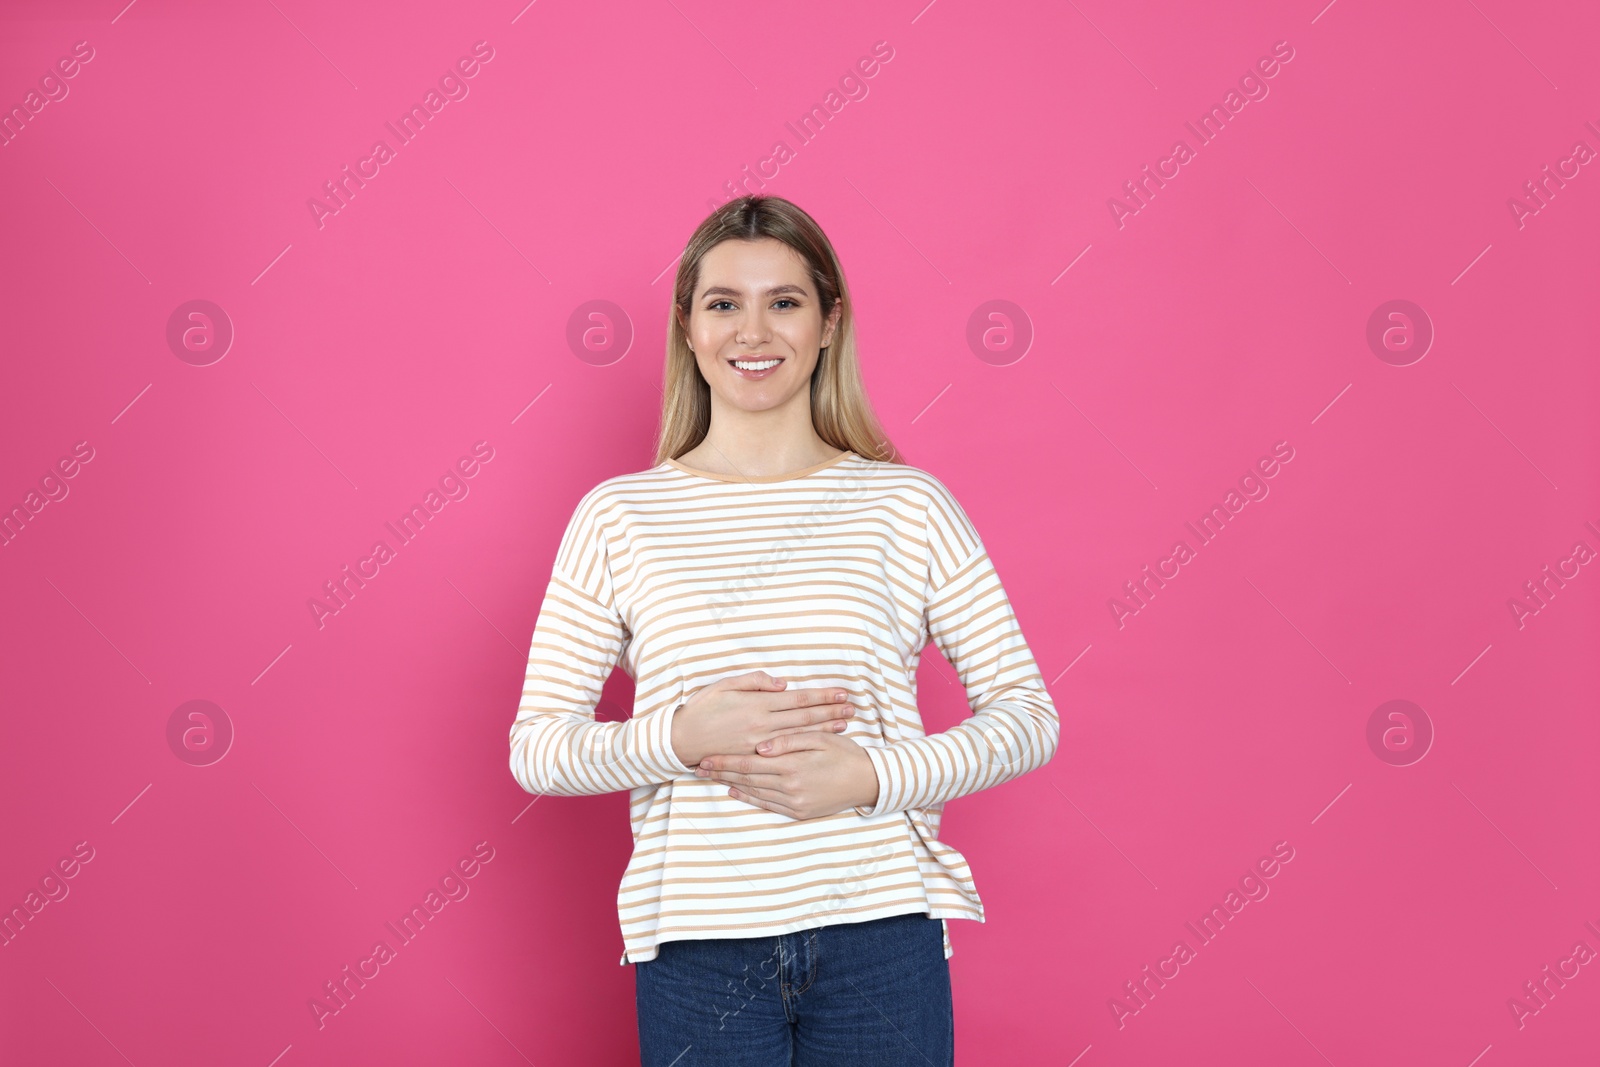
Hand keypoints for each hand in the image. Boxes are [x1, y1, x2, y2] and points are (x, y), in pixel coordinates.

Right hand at [671, 671, 855, 769]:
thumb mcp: (725, 685)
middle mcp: (763, 725)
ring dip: (824, 729)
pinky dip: (804, 748)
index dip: (822, 696)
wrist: (682, 739)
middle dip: (831, 712)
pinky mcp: (755, 758)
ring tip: (844, 725)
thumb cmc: (703, 708)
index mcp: (758, 704)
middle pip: (805, 717)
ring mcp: (761, 745)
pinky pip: (786, 754)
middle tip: (853, 708)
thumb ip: (755, 681)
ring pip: (800, 736)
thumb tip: (782, 683)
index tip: (842, 693)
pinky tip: (818, 745)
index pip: (799, 699)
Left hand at [694, 728, 879, 819]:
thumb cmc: (845, 754)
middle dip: (721, 772)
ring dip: (730, 784)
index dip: (725, 760)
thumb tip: (761, 748)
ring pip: (754, 792)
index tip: (705, 757)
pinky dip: (749, 799)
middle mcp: (790, 786)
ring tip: (711, 778)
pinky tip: (735, 792)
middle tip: (699, 768)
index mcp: (793, 764)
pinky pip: (767, 806)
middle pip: (747, 778)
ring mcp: (794, 802)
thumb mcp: (820, 739)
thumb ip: (789, 741)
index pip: (749, 763)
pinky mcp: (799, 812)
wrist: (868, 782)